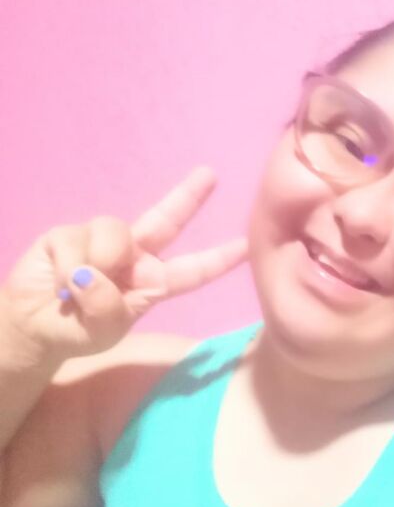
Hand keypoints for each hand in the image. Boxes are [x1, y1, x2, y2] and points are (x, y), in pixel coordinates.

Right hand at [0, 166, 248, 361]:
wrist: (34, 328)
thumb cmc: (78, 331)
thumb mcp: (103, 331)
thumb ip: (108, 308)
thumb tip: (95, 272)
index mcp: (153, 283)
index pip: (191, 271)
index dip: (218, 259)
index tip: (246, 246)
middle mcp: (133, 255)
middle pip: (166, 220)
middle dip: (188, 196)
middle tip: (210, 175)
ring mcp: (102, 241)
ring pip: (114, 235)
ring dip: (96, 267)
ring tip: (76, 291)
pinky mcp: (68, 235)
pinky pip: (77, 243)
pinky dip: (68, 270)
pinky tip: (59, 283)